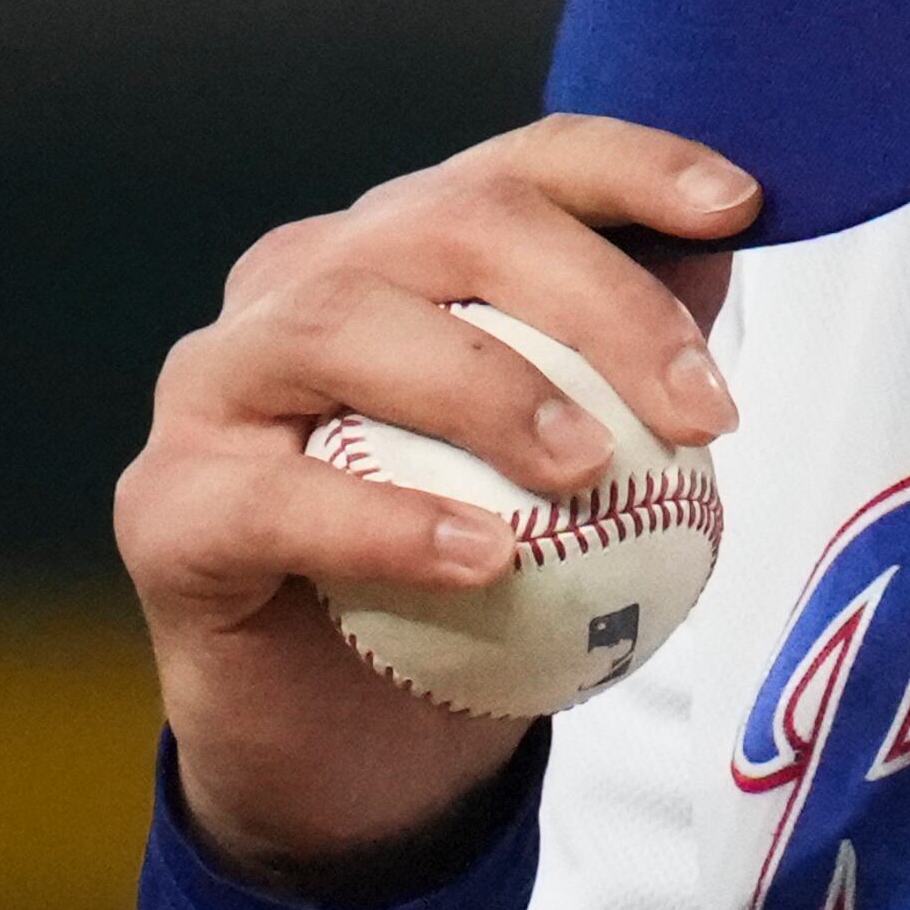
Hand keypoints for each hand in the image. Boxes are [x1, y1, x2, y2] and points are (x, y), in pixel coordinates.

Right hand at [113, 115, 757, 897]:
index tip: (740, 207)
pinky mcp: (169, 505)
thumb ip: (636, 363)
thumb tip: (723, 262)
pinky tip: (484, 561)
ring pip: (343, 325)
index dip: (634, 167)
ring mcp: (219, 383)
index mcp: (412, 248)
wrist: (358, 742)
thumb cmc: (486, 570)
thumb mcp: (587, 467)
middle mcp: (305, 281)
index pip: (526, 167)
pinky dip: (389, 523)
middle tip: (701, 410)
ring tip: (593, 467)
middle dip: (597, 299)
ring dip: (490, 389)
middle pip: (450, 224)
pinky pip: (273, 496)